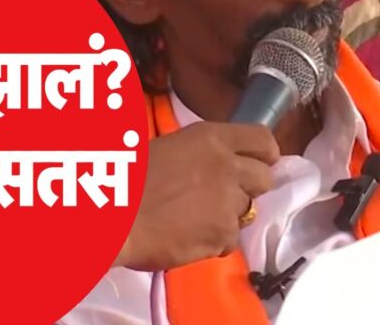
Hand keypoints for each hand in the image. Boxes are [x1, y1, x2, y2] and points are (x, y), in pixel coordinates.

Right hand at [114, 121, 278, 270]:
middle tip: (224, 195)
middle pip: (264, 178)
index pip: (262, 139)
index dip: (264, 154)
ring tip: (195, 218)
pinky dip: (214, 241)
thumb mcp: (169, 149)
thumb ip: (202, 154)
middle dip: (249, 188)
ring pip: (246, 211)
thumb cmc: (128, 178)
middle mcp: (227, 166)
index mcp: (211, 138)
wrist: (114, 217)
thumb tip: (216, 165)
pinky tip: (188, 236)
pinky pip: (230, 239)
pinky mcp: (223, 234)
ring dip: (227, 215)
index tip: (258, 163)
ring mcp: (228, 202)